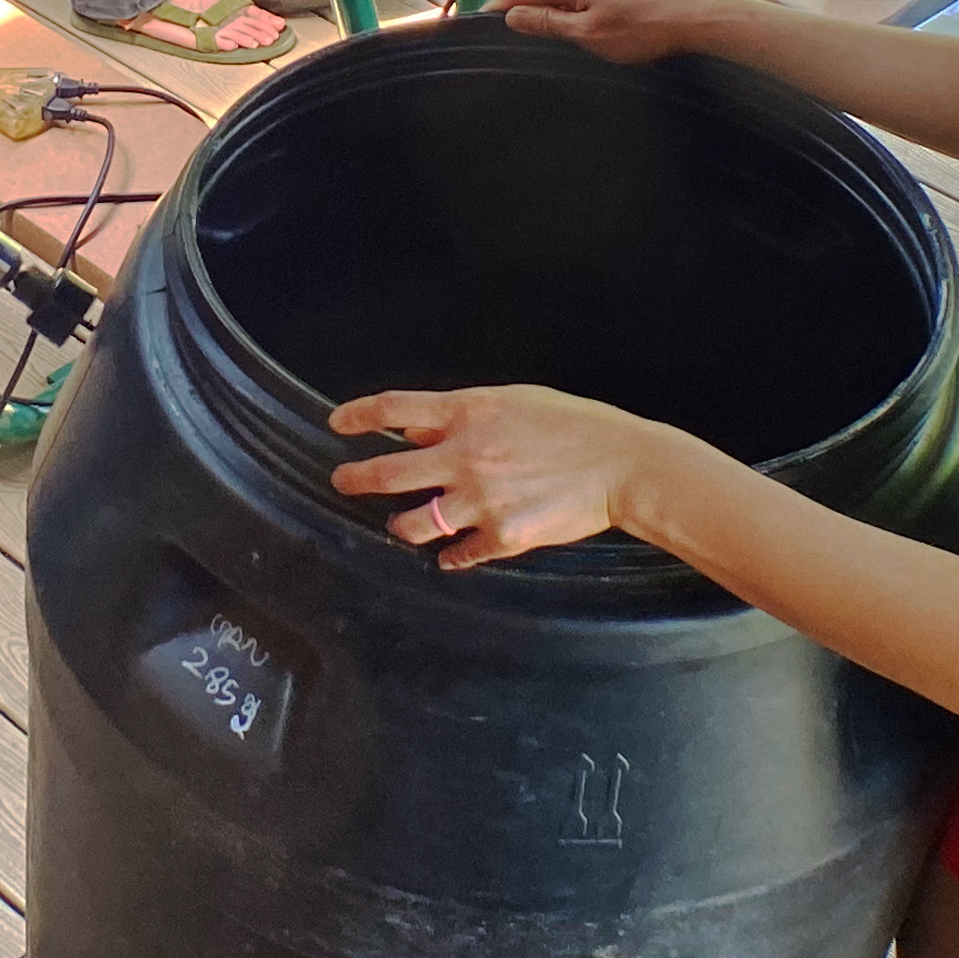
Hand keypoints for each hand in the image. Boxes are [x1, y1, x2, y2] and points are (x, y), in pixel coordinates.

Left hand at [328, 385, 672, 572]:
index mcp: (468, 413)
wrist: (621, 465)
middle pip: (386, 473)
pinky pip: (458, 554)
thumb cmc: (574, 424)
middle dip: (355, 479)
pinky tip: (451, 555)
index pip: (393, 409)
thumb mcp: (514, 402)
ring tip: (399, 526)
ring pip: (412, 524)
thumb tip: (418, 432)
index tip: (337, 424)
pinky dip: (451, 555)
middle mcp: (465, 456)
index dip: (357, 415)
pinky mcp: (502, 537)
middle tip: (342, 481)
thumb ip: (464, 416)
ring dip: (399, 526)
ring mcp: (481, 501)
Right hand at [495, 0, 717, 65]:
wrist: (695, 17)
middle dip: (523, 13)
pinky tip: (575, 28)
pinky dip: (570, 10)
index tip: (474, 21)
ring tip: (540, 37)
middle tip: (505, 38)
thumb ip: (547, 24)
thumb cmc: (647, 26)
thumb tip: (512, 16)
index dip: (496, 10)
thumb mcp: (588, 34)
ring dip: (550, 13)